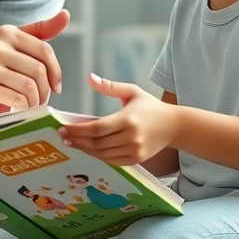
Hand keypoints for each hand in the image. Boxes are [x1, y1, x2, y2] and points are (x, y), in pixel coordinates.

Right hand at [0, 10, 68, 113]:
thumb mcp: (10, 43)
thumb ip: (39, 31)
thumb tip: (66, 15)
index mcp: (8, 32)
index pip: (44, 50)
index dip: (56, 70)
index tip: (56, 86)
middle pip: (39, 70)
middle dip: (46, 89)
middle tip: (42, 99)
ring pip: (30, 86)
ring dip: (36, 101)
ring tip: (31, 105)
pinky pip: (18, 100)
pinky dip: (24, 108)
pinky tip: (19, 108)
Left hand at [58, 74, 175, 165]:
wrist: (174, 126)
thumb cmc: (151, 107)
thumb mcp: (132, 92)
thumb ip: (110, 86)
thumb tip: (90, 78)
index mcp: (128, 119)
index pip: (97, 128)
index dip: (78, 130)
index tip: (64, 127)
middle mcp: (131, 137)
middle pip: (97, 143)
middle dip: (77, 140)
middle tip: (63, 136)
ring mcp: (134, 151)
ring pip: (102, 154)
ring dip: (85, 149)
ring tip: (72, 142)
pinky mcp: (136, 160)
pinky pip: (111, 160)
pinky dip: (98, 155)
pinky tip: (88, 149)